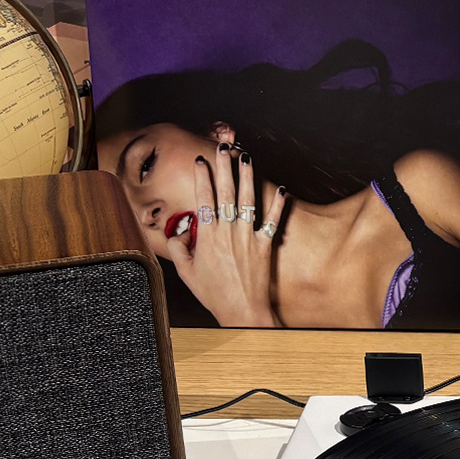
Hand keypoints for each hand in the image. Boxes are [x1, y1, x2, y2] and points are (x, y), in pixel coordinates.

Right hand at [162, 143, 285, 327]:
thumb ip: (179, 248)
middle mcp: (229, 232)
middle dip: (224, 166)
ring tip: (247, 157)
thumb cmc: (214, 294)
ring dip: (248, 176)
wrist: (242, 311)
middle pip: (226, 191)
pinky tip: (281, 189)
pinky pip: (273, 220)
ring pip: (248, 200)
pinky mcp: (266, 245)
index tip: (201, 160)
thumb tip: (178, 233)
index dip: (202, 176)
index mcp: (208, 236)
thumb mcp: (186, 272)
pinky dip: (278, 204)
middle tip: (224, 147)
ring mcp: (249, 237)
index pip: (204, 198)